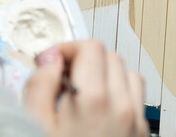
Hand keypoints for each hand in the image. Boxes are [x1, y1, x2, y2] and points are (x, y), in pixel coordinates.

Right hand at [24, 40, 148, 136]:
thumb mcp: (34, 124)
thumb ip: (39, 86)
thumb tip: (49, 60)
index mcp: (93, 99)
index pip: (91, 46)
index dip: (67, 49)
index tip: (52, 61)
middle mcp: (121, 107)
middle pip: (109, 56)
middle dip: (84, 61)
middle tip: (63, 77)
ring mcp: (135, 121)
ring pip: (127, 74)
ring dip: (106, 75)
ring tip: (83, 93)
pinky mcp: (140, 133)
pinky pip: (137, 98)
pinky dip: (120, 94)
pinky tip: (100, 110)